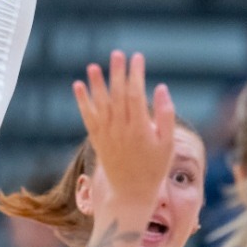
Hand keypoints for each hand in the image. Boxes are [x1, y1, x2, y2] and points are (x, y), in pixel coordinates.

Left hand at [72, 51, 175, 218]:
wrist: (131, 193)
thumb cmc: (155, 167)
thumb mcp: (168, 143)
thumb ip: (166, 115)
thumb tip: (161, 87)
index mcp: (140, 129)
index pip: (136, 95)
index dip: (135, 74)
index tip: (137, 58)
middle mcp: (120, 130)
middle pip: (117, 95)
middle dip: (116, 73)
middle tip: (117, 53)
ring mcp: (106, 135)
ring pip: (100, 104)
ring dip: (96, 84)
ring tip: (93, 66)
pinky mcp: (97, 139)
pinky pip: (88, 117)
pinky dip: (82, 101)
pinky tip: (78, 86)